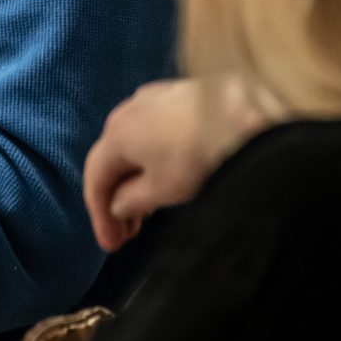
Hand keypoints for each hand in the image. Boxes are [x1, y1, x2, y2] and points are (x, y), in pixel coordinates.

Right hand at [83, 76, 274, 251]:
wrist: (245, 115)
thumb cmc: (199, 156)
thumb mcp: (162, 190)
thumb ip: (131, 201)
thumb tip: (117, 205)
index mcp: (115, 135)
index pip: (95, 179)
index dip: (99, 216)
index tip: (110, 245)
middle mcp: (125, 111)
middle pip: (112, 162)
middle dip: (116, 201)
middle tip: (126, 235)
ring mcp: (150, 99)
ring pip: (132, 145)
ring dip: (133, 180)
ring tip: (145, 212)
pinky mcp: (174, 95)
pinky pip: (150, 131)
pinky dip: (149, 158)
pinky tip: (162, 176)